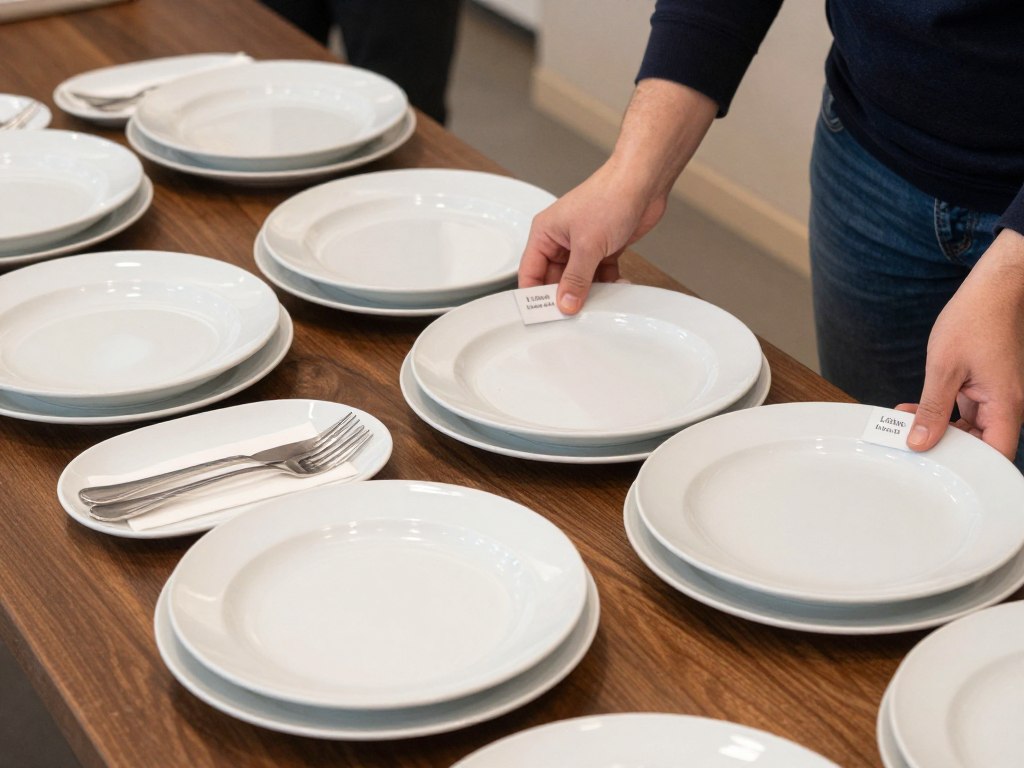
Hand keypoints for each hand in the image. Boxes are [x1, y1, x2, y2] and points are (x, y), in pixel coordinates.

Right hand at [518, 78, 717, 313]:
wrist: (643, 183)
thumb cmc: (610, 197)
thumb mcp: (587, 245)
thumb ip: (575, 279)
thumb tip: (565, 303)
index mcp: (545, 233)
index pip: (530, 272)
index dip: (535, 295)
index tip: (544, 315)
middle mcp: (561, 240)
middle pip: (554, 279)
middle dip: (565, 296)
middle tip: (573, 315)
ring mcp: (582, 245)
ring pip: (578, 279)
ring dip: (589, 292)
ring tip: (598, 303)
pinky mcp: (603, 248)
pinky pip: (599, 275)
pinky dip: (607, 284)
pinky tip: (616, 287)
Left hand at [898, 228, 1023, 460]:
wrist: (994, 287)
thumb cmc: (976, 319)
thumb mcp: (944, 368)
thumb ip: (933, 409)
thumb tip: (921, 441)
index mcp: (1006, 406)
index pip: (995, 455)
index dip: (971, 470)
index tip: (939, 472)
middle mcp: (1007, 405)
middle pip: (980, 445)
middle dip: (945, 448)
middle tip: (909, 444)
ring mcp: (996, 396)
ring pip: (969, 429)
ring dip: (938, 429)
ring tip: (904, 424)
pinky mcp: (984, 386)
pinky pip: (965, 410)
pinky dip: (941, 412)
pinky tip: (914, 409)